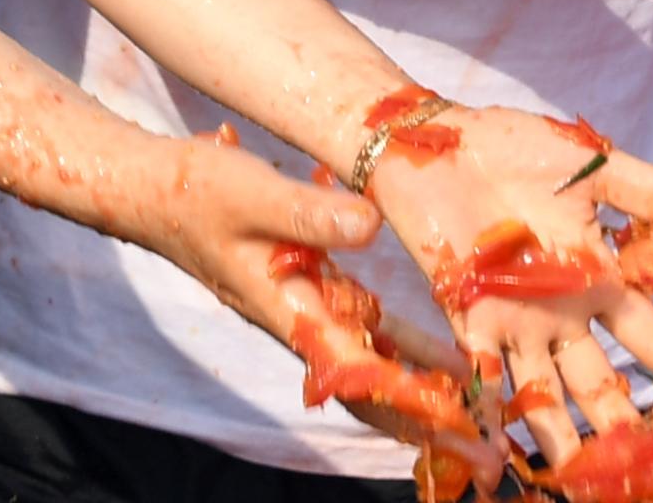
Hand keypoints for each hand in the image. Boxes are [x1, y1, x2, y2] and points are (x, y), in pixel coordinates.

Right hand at [135, 134, 503, 479]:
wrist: (159, 194)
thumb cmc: (200, 194)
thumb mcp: (254, 194)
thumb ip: (310, 215)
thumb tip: (372, 226)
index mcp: (295, 313)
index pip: (367, 377)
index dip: (419, 406)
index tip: (466, 434)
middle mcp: (308, 326)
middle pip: (378, 396)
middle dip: (434, 427)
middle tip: (493, 459)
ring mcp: (313, 315)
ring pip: (379, 374)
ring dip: (430, 399)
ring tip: (484, 424)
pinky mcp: (318, 295)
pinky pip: (373, 342)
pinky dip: (412, 359)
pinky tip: (450, 364)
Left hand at [367, 109, 652, 472]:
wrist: (434, 141)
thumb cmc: (515, 148)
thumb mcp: (594, 167)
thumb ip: (652, 192)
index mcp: (598, 278)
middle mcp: (562, 313)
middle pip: (603, 385)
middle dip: (631, 432)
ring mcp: (515, 322)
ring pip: (548, 396)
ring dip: (566, 442)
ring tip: (588, 487)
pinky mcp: (466, 318)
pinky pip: (482, 376)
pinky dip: (491, 415)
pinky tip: (500, 458)